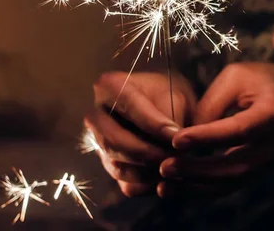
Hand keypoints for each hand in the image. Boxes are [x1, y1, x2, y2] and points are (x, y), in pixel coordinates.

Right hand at [84, 71, 195, 196]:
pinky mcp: (112, 167)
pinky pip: (126, 184)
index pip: (130, 108)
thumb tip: (172, 141)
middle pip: (115, 141)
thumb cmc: (171, 93)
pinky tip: (169, 180)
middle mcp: (96, 116)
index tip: (177, 137)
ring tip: (175, 168)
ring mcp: (100, 144)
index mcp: (109, 86)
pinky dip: (149, 186)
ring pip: (119, 166)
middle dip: (147, 152)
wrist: (168, 104)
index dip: (154, 125)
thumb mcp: (176, 94)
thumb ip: (172, 115)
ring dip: (149, 172)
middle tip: (174, 157)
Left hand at [160, 63, 273, 185]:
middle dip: (197, 170)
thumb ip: (212, 103)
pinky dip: (202, 188)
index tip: (177, 139)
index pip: (239, 130)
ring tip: (164, 182)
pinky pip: (229, 185)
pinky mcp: (258, 169)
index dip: (208, 137)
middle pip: (234, 166)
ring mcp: (267, 161)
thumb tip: (185, 136)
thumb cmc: (269, 80)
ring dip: (196, 186)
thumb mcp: (239, 76)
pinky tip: (178, 186)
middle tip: (164, 166)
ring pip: (230, 182)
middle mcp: (273, 144)